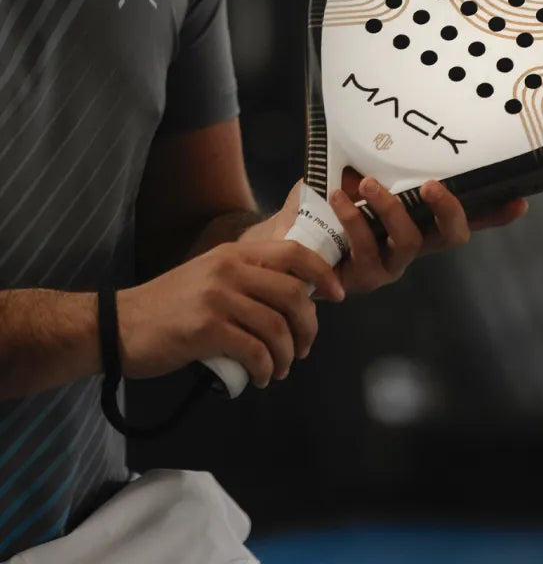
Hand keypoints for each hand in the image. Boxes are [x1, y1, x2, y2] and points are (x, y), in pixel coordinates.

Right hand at [116, 241, 343, 387]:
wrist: (117, 326)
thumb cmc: (170, 307)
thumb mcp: (212, 277)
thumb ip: (249, 280)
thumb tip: (296, 298)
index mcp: (235, 253)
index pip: (295, 253)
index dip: (323, 274)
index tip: (336, 296)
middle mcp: (230, 269)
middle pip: (294, 294)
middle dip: (309, 327)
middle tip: (303, 348)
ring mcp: (218, 297)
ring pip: (277, 327)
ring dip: (287, 355)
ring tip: (280, 369)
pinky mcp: (206, 328)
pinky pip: (255, 351)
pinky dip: (267, 369)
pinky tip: (262, 378)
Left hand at [241, 174, 527, 294]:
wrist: (284, 236)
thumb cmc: (325, 200)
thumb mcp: (354, 170)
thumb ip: (376, 156)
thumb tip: (390, 115)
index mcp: (420, 219)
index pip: (467, 217)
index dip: (495, 213)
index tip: (520, 201)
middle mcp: (413, 245)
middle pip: (451, 237)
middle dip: (448, 210)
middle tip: (432, 185)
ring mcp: (388, 265)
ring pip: (408, 244)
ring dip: (390, 211)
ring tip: (365, 185)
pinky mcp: (359, 278)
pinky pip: (365, 253)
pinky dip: (352, 223)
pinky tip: (337, 201)